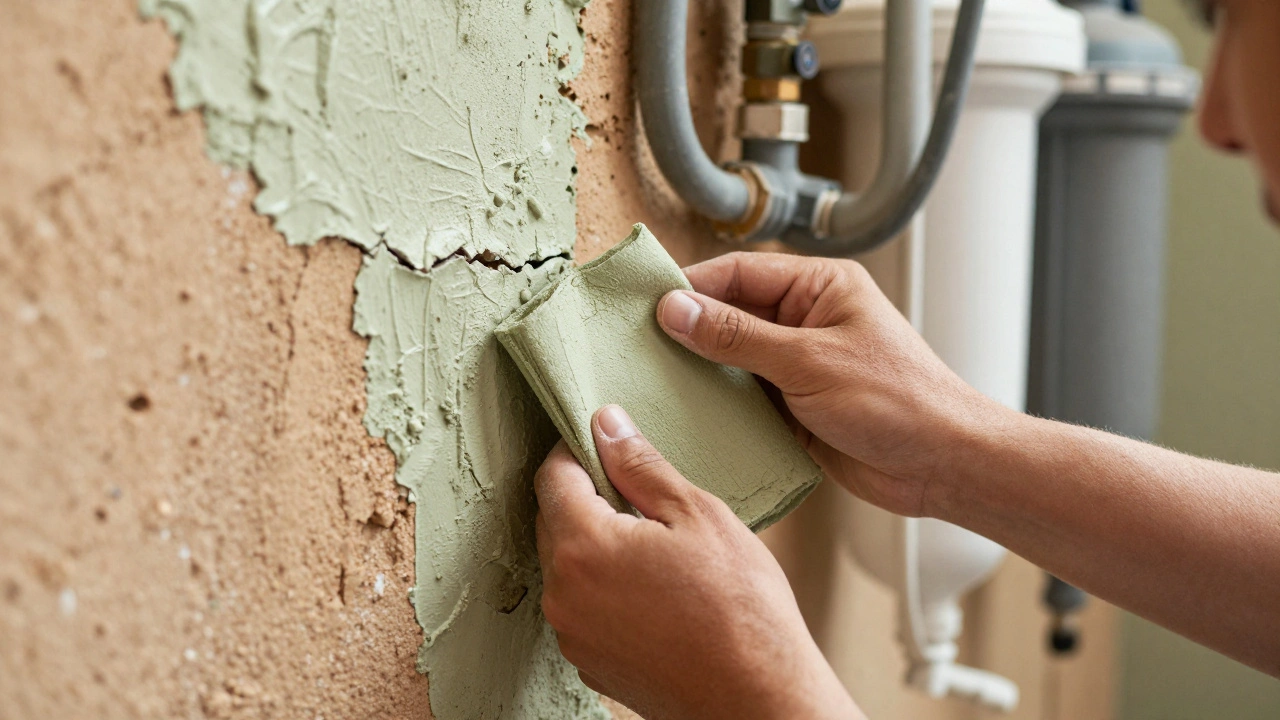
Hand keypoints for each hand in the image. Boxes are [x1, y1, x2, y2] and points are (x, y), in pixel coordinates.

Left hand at [535, 405, 861, 719]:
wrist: (757, 698)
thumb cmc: (739, 608)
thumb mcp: (697, 515)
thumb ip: (641, 465)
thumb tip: (606, 425)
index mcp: (582, 547)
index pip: (551, 477)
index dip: (574, 449)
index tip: (601, 442)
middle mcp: (563, 594)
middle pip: (553, 522)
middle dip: (586, 498)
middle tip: (639, 492)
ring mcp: (573, 636)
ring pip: (568, 567)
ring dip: (596, 546)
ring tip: (656, 546)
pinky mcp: (591, 664)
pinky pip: (584, 608)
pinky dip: (606, 589)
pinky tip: (655, 589)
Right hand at [657, 252, 1003, 517]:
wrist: (942, 465)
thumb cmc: (896, 401)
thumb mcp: (808, 362)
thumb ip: (738, 336)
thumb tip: (676, 308)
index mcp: (819, 287)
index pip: (738, 274)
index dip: (689, 286)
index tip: (641, 305)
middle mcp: (806, 319)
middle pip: (730, 314)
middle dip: (687, 330)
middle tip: (634, 346)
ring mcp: (800, 365)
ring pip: (733, 360)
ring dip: (700, 372)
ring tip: (649, 380)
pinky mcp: (795, 407)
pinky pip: (745, 398)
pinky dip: (718, 406)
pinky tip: (686, 414)